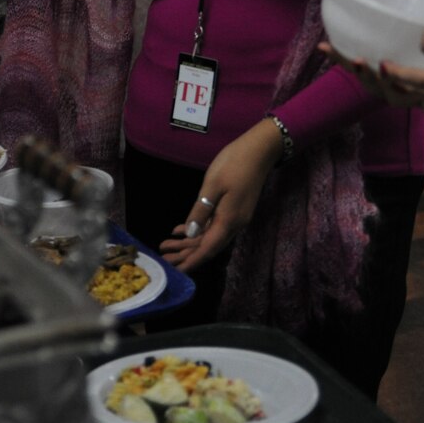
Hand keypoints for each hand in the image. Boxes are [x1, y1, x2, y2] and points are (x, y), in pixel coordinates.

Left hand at [158, 121, 284, 272]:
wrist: (259, 150)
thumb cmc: (234, 163)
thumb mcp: (212, 185)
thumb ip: (201, 211)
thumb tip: (190, 234)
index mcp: (228, 221)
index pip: (208, 249)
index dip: (192, 261)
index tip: (177, 272)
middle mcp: (234, 224)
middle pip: (208, 246)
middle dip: (186, 254)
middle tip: (164, 259)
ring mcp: (236, 217)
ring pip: (210, 237)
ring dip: (189, 243)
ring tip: (167, 246)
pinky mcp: (235, 210)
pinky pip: (214, 226)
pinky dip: (198, 230)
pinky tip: (181, 230)